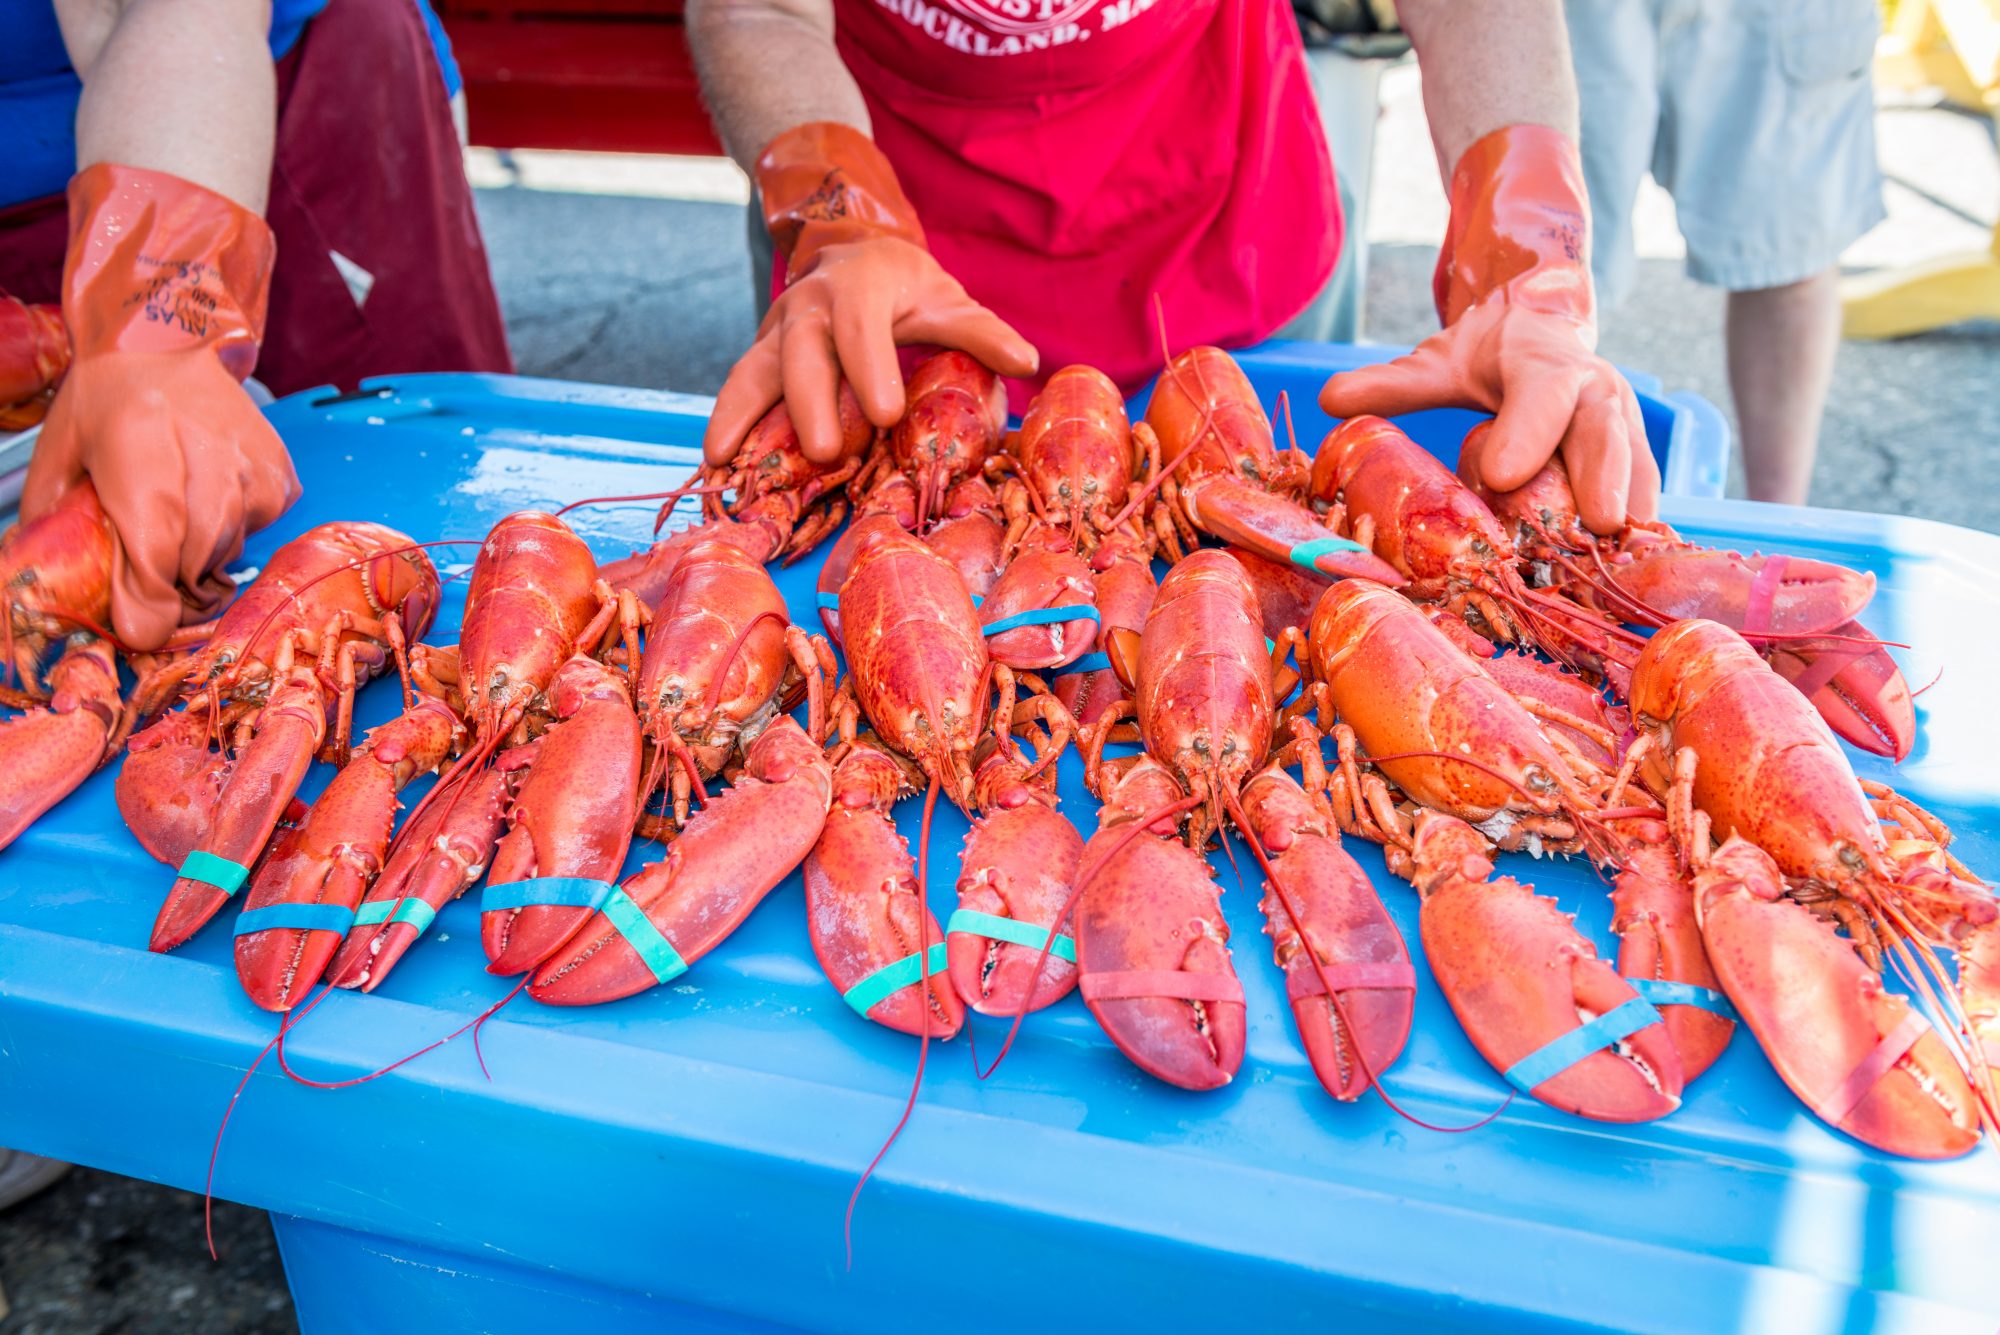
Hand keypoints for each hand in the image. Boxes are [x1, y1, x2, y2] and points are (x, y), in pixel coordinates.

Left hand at [24, 352, 298, 649]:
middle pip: (196, 562)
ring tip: (175, 524)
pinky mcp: (281, 475)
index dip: (148, 603)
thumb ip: (53, 520)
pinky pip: (255, 532)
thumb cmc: (108, 398)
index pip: (157, 551)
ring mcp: (254, 467)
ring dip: (199, 558)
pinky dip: (229, 532)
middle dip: (169, 584)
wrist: (168, 344)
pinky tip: (207, 499)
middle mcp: (209, 457)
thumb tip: (56, 588)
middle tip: (146, 572)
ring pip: (228, 552)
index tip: (140, 628)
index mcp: (142, 449)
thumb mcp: (62, 452)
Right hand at [703, 236, 1034, 466]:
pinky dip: (723, 425)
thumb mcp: (946, 298)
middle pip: (801, 352)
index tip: (887, 414)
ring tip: (726, 463)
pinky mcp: (759, 358)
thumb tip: (1027, 361)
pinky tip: (714, 465)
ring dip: (739, 416)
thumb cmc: (907, 289)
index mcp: (858, 287)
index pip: (860, 325)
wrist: (852, 256)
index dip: (870, 367)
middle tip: (828, 452)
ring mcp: (776, 333)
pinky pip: (737, 391)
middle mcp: (808, 307)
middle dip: (810, 402)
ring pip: (753, 371)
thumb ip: (981, 330)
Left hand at [1321, 124, 1658, 534]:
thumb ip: (1391, 383)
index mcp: (1547, 364)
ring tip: (1612, 567)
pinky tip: (1625, 579)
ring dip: (1628, 520)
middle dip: (1604, 480)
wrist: (1543, 331)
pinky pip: (1646, 503)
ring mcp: (1625, 431)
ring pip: (1638, 473)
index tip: (1499, 475)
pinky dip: (1639, 540)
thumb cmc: (1488, 356)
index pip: (1542, 396)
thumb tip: (1328, 399)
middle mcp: (1598, 395)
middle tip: (1594, 527)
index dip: (1526, 434)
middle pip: (1607, 436)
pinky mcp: (1636, 465)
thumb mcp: (1439, 361)